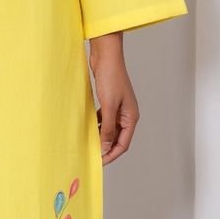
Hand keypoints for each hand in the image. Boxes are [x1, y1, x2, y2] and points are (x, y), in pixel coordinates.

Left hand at [88, 32, 138, 164]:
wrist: (106, 56)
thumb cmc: (110, 78)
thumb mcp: (108, 106)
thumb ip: (107, 128)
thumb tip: (105, 147)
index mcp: (131, 117)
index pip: (123, 143)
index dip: (111, 154)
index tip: (99, 162)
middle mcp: (127, 114)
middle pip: (117, 138)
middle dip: (106, 148)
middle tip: (92, 155)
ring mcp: (118, 108)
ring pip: (110, 129)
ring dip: (100, 137)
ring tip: (88, 144)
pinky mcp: (109, 102)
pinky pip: (104, 120)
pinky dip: (97, 126)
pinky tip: (88, 128)